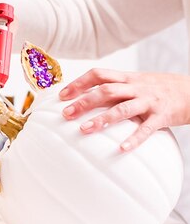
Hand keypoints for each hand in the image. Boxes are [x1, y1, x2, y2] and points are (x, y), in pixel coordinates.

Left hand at [59, 69, 189, 150]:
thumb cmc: (161, 89)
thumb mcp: (138, 82)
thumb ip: (116, 88)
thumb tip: (86, 97)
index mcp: (128, 78)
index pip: (99, 74)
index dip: (79, 83)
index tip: (61, 95)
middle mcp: (136, 87)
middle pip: (106, 90)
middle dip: (84, 102)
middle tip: (66, 114)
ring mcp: (149, 101)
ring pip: (122, 108)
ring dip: (102, 119)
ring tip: (84, 130)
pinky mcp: (163, 115)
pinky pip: (147, 128)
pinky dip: (134, 138)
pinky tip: (122, 149)